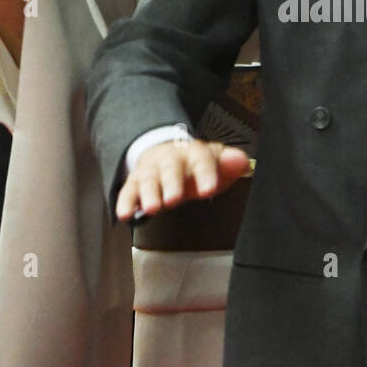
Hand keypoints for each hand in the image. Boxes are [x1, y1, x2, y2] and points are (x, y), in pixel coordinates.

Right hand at [116, 139, 249, 221]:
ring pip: (148, 179)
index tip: (208, 189)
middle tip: (173, 200)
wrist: (167, 151)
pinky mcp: (135, 181)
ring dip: (149, 194)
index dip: (205, 175)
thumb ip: (230, 164)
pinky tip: (125, 215)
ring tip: (152, 208)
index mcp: (195, 152)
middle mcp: (171, 158)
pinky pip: (128, 190)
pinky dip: (125, 202)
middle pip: (171, 169)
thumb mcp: (217, 163)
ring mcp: (152, 169)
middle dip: (172, 184)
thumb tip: (241, 161)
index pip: (202, 160)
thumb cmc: (196, 164)